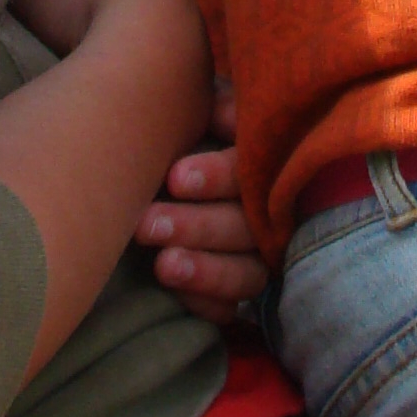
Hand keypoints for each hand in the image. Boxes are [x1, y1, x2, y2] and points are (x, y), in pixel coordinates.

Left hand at [136, 81, 270, 324]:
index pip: (250, 173)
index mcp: (263, 165)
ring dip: (204, 269)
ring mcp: (257, 257)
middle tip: (146, 224)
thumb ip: (219, 107)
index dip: (218, 176)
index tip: (175, 179)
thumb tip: (220, 113)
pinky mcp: (234, 291)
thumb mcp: (201, 111)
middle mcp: (270, 214)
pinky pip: (230, 309)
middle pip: (247, 226)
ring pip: (246, 273)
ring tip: (161, 265)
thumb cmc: (186, 134)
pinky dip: (205, 301)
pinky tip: (175, 291)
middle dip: (197, 226)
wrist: (161, 172)